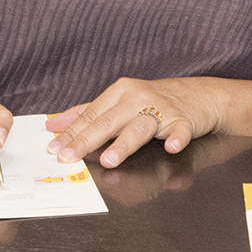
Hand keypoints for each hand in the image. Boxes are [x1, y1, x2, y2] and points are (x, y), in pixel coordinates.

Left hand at [49, 77, 220, 167]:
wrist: (198, 94)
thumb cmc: (153, 100)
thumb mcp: (118, 101)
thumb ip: (86, 113)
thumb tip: (53, 124)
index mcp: (119, 92)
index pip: (91, 115)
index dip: (71, 132)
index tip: (54, 148)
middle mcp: (138, 98)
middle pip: (108, 121)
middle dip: (86, 140)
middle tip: (69, 157)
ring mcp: (162, 109)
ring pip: (139, 127)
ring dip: (124, 143)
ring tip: (109, 159)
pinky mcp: (184, 120)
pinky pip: (180, 130)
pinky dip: (177, 138)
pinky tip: (171, 146)